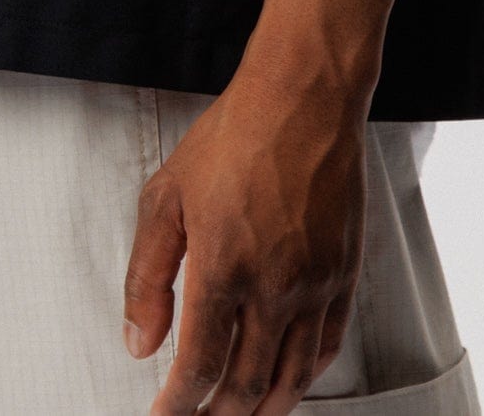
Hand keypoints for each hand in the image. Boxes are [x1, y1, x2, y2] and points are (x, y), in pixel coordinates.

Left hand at [122, 65, 366, 414]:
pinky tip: (287, 381)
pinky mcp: (343, 275)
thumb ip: (147, 275)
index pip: (200, 365)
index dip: (179, 404)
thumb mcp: (165, 196)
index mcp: (223, 266)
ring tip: (239, 415)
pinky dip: (304, 378)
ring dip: (262, 409)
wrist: (303, 98)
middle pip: (246, 385)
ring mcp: (315, 284)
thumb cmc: (235, 135)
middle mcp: (274, 285)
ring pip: (290, 378)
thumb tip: (140, 341)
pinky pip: (326, 349)